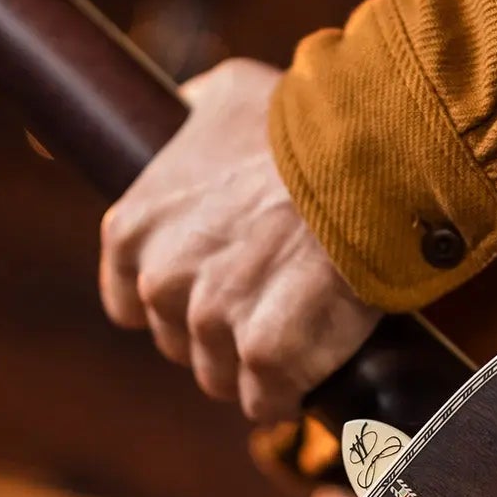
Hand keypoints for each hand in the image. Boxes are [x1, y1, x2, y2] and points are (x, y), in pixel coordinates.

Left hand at [99, 58, 381, 421]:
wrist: (366, 154)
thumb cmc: (299, 121)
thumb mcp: (222, 95)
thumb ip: (187, 115)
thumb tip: (179, 109)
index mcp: (132, 230)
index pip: (130, 301)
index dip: (178, 299)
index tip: (217, 285)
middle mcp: (160, 281)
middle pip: (180, 340)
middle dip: (221, 328)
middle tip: (275, 295)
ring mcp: (210, 323)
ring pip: (222, 376)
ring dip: (256, 362)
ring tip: (301, 323)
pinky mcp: (265, 356)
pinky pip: (267, 401)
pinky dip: (291, 391)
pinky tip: (316, 362)